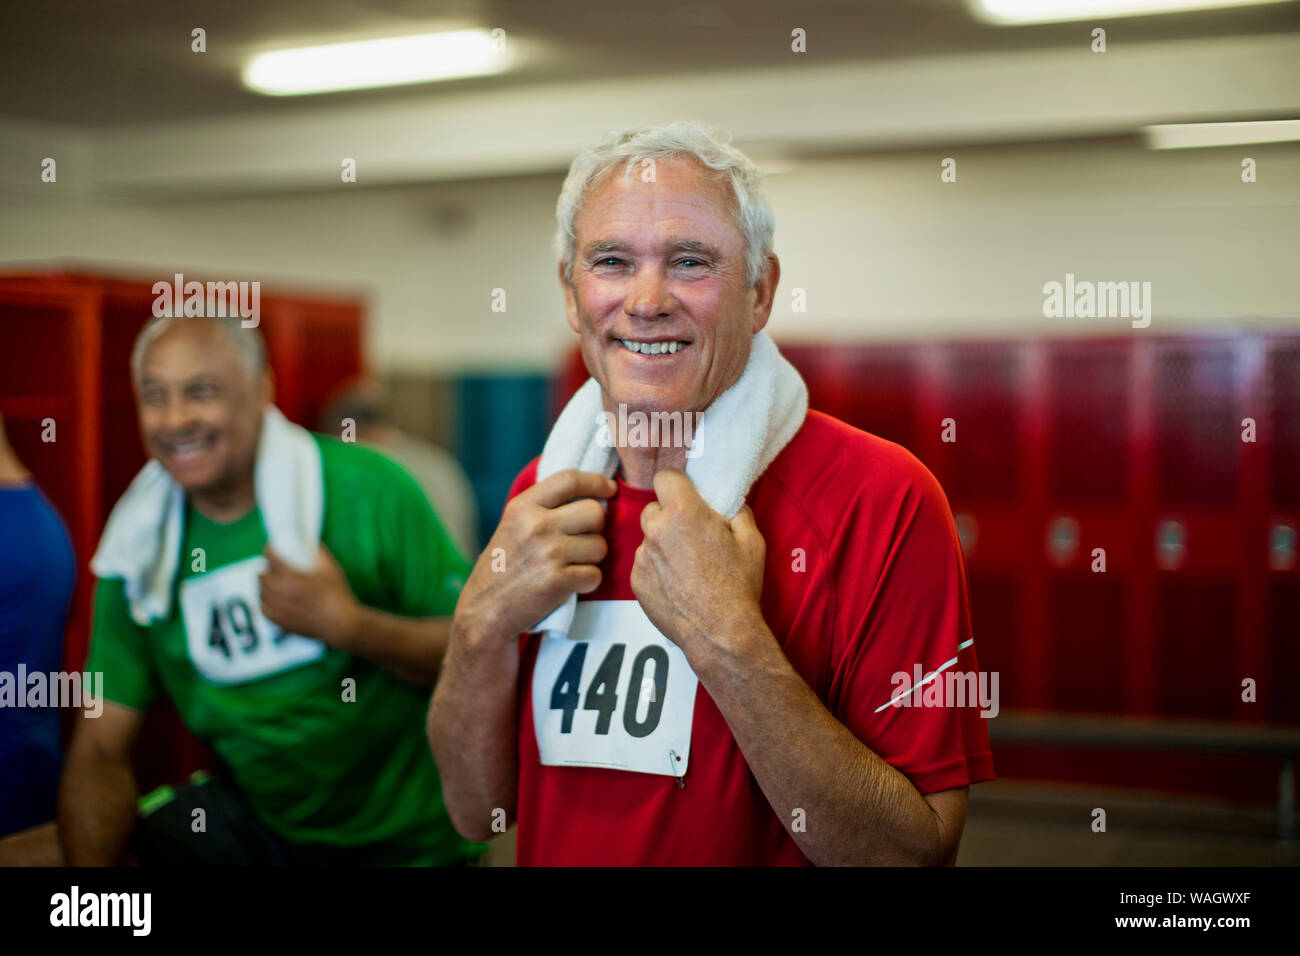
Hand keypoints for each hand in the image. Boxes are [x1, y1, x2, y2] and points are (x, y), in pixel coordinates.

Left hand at [259, 543, 359, 648]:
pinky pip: (263, 609)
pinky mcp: (280, 622)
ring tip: (273, 583)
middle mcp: (280, 593)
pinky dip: (266, 602)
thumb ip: (319, 553)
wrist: (340, 624)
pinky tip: (273, 600)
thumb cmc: (337, 595)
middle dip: (266, 569)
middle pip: (261, 576)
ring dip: (265, 585)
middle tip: (274, 568)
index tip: (271, 549)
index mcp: (291, 578)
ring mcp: (278, 609)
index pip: (270, 558)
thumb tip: (311, 542)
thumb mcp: (331, 569)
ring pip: (261, 592)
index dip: (269, 550)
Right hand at [455, 469, 616, 640]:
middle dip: (597, 528)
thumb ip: (543, 507)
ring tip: (570, 566)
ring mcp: (547, 553)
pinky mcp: (557, 581)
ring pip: (600, 546)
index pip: (569, 480)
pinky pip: (595, 575)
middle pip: (594, 512)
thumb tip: (591, 493)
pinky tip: (569, 584)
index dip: (596, 482)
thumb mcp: (512, 526)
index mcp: (523, 507)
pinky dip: (587, 582)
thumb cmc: (504, 567)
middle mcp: (535, 525)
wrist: (484, 611)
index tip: (609, 489)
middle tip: (583, 541)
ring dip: (592, 558)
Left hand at [630, 469, 766, 665]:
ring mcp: (642, 557)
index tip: (686, 496)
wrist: (720, 632)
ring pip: (648, 539)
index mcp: (683, 512)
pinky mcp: (636, 581)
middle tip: (692, 536)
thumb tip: (728, 501)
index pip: (665, 477)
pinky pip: (644, 565)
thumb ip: (736, 510)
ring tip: (687, 567)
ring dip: (663, 545)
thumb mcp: (751, 540)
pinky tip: (678, 585)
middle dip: (669, 517)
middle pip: (654, 509)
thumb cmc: (739, 585)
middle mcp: (656, 531)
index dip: (677, 485)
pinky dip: (657, 570)